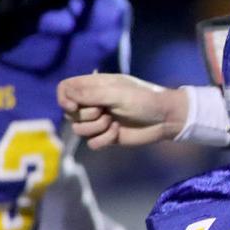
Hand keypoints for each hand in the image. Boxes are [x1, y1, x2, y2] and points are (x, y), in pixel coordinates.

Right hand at [58, 74, 189, 149]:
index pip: (65, 89)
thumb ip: (90, 94)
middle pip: (69, 113)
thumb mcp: (116, 93)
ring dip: (96, 128)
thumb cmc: (144, 100)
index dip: (64, 99)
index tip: (73, 106)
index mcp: (93, 86)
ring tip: (113, 122)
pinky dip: (104, 140)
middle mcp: (93, 103)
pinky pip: (92, 143)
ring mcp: (99, 121)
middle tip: (105, 111)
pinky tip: (117, 133)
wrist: (165, 119)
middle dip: (86, 115)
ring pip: (79, 130)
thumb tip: (66, 96)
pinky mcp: (107, 137)